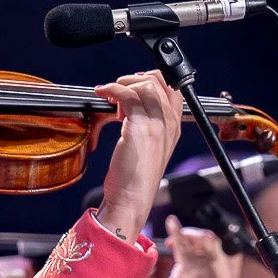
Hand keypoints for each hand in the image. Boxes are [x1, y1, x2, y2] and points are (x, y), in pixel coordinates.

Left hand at [92, 72, 182, 241]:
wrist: (131, 198)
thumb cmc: (134, 178)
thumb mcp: (147, 148)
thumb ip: (146, 126)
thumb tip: (129, 107)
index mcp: (174, 128)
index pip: (172, 90)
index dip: (152, 82)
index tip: (133, 87)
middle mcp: (170, 124)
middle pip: (160, 82)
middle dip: (136, 79)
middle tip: (120, 90)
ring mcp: (157, 124)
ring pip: (145, 85)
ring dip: (123, 84)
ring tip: (111, 95)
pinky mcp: (140, 127)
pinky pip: (127, 94)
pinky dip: (112, 89)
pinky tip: (103, 94)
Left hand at [145, 217, 242, 277]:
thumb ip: (209, 272)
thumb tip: (200, 248)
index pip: (233, 250)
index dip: (218, 239)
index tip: (202, 239)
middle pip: (220, 241)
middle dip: (201, 234)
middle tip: (185, 238)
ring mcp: (208, 274)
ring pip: (206, 239)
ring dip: (189, 233)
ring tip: (176, 237)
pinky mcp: (189, 273)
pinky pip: (185, 245)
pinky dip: (177, 231)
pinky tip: (171, 223)